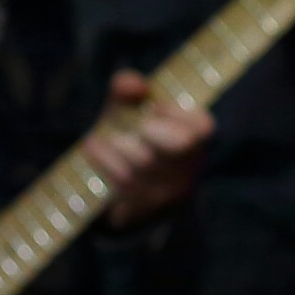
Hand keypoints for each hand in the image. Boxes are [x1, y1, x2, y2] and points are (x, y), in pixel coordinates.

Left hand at [83, 69, 214, 230]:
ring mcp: (166, 194)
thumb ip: (127, 91)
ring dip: (119, 145)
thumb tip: (133, 84)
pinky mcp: (142, 210)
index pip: (202, 127)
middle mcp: (186, 170)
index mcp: (193, 145)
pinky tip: (92, 146)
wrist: (114, 199)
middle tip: (141, 126)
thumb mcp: (126, 114)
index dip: (180, 113)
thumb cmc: (127, 143)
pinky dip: (105, 160)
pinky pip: (125, 182)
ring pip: (146, 163)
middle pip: (181, 144)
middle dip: (157, 130)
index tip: (155, 105)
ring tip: (101, 138)